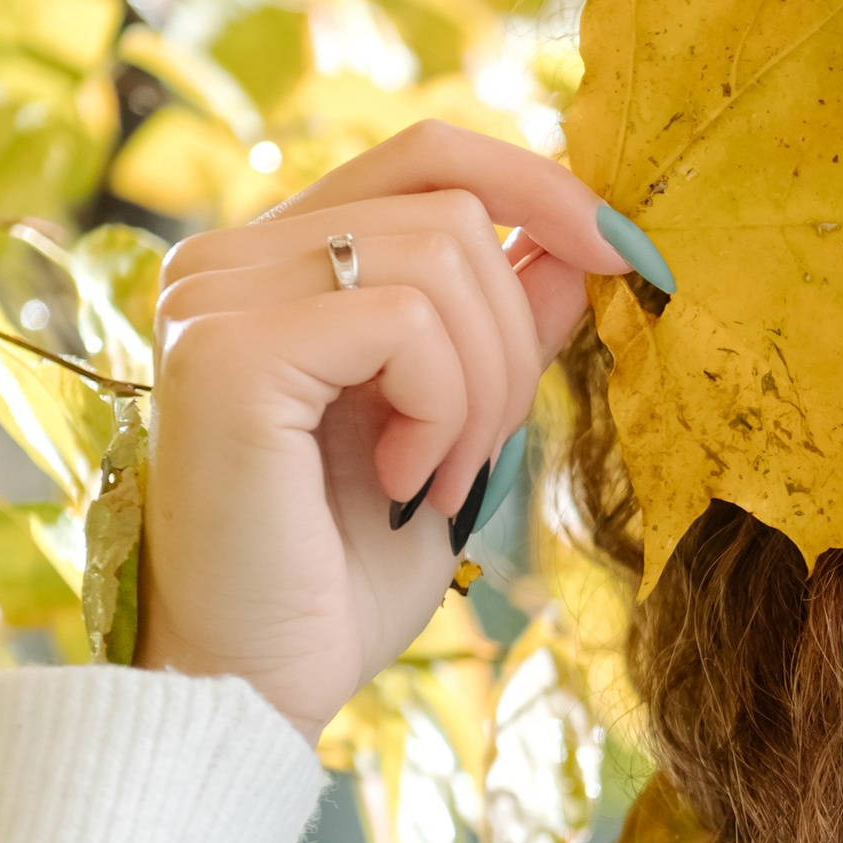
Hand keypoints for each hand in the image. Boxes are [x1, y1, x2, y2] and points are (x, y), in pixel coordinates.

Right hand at [136, 125, 655, 745]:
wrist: (257, 686)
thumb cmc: (341, 574)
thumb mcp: (456, 429)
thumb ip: (502, 330)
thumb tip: (581, 246)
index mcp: (275, 262)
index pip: (426, 156)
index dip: (539, 188)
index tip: (626, 258)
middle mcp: (226, 258)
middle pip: (450, 206)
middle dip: (512, 338)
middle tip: (478, 455)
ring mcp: (216, 296)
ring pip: (442, 256)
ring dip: (481, 388)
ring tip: (437, 478)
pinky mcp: (227, 350)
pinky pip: (404, 321)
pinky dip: (442, 408)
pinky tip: (404, 482)